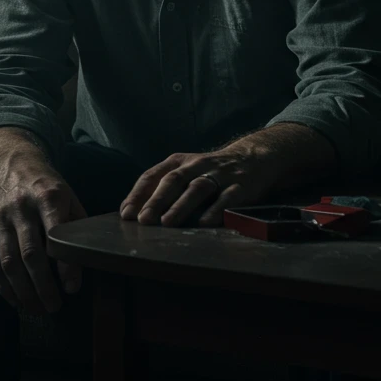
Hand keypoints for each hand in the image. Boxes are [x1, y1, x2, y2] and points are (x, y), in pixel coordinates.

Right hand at [0, 156, 87, 315]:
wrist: (12, 162)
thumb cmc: (47, 185)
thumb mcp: (69, 196)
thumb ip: (76, 226)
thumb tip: (84, 263)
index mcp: (47, 197)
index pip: (56, 236)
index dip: (65, 265)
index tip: (73, 288)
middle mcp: (22, 207)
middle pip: (30, 254)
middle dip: (43, 286)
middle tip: (54, 307)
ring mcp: (1, 218)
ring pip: (9, 261)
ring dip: (23, 291)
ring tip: (37, 309)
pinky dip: (3, 285)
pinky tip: (15, 300)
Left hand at [119, 124, 337, 227]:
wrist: (253, 158)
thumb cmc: (209, 171)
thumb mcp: (184, 171)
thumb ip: (162, 186)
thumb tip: (133, 212)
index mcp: (178, 162)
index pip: (153, 176)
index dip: (138, 194)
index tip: (126, 213)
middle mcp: (196, 165)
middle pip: (173, 180)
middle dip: (157, 201)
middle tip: (143, 220)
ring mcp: (219, 175)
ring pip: (197, 188)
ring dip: (181, 206)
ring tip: (168, 223)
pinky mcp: (240, 186)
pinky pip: (227, 198)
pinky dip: (216, 210)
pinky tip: (205, 223)